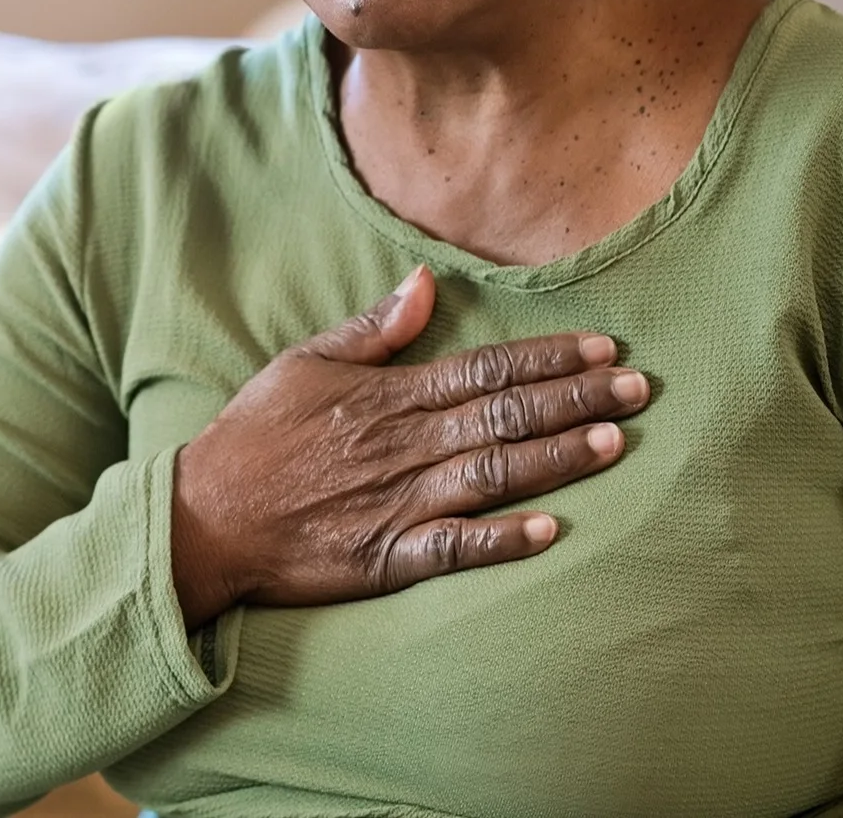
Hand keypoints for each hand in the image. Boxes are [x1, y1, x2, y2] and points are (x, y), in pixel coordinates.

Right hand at [170, 265, 644, 626]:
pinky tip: (549, 533)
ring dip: (557, 458)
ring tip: (615, 442)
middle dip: (576, 400)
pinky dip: (500, 541)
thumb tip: (424, 283)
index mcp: (388, 397)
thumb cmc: (253, 437)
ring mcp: (397, 504)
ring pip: (494, 475)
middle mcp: (402, 446)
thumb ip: (371, 329)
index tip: (605, 349)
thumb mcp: (303, 363)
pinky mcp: (384, 559)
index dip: (549, 358)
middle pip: (504, 416)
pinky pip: (452, 549)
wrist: (203, 518)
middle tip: (640, 390)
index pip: (484, 368)